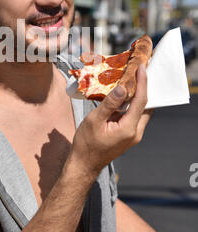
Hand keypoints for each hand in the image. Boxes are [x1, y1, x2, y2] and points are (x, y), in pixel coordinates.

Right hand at [71, 64, 150, 180]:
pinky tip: (125, 96)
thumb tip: (123, 88)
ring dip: (139, 96)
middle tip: (139, 71)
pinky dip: (133, 104)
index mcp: (129, 129)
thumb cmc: (86, 143)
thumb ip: (110, 103)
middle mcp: (136, 133)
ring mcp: (133, 136)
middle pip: (146, 106)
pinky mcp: (129, 136)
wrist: (84, 164)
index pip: (141, 101)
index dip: (142, 82)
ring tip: (133, 79)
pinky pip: (135, 116)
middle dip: (144, 87)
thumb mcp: (95, 120)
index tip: (141, 67)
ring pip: (142, 111)